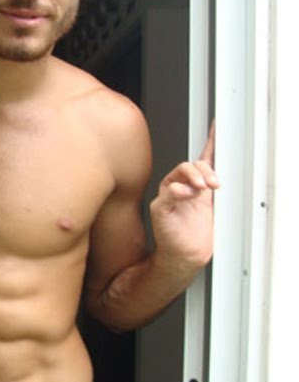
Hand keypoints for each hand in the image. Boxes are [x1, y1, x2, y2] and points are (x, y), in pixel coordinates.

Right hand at [150, 121, 218, 269]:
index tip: (218, 126)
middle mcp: (180, 187)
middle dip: (204, 170)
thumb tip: (222, 175)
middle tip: (213, 183)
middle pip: (189, 164)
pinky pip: (168, 192)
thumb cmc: (195, 235)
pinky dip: (179, 190)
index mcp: (195, 186)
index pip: (202, 159)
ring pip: (178, 173)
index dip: (210, 141)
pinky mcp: (160, 207)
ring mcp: (168, 196)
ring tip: (202, 187)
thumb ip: (213, 188)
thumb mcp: (211, 207)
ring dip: (193, 176)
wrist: (185, 255)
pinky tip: (189, 193)